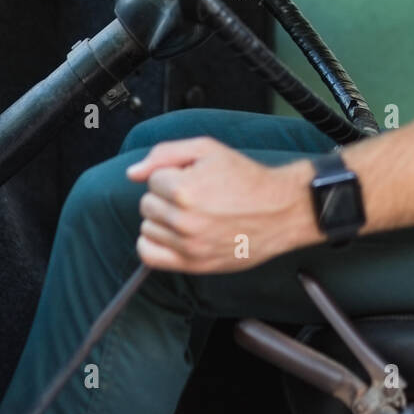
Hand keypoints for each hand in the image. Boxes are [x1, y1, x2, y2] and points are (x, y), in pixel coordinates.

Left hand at [126, 137, 318, 272]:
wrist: (280, 210)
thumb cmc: (247, 179)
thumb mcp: (208, 149)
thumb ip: (166, 154)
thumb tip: (133, 173)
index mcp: (185, 190)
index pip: (152, 180)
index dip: (172, 174)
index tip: (192, 177)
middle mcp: (184, 221)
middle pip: (147, 204)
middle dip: (166, 196)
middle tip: (193, 195)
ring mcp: (189, 246)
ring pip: (147, 228)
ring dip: (163, 219)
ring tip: (190, 213)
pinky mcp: (194, 264)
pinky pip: (149, 256)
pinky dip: (153, 243)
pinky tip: (172, 234)